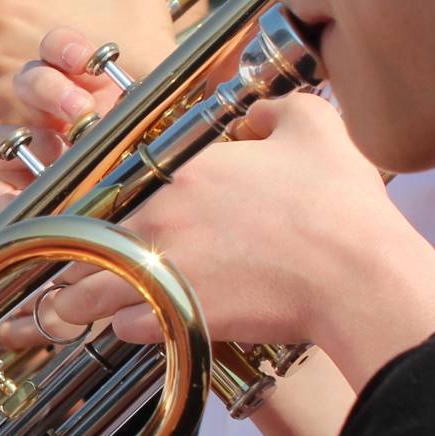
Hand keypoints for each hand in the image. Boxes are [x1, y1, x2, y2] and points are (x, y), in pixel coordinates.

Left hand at [0, 92, 434, 372]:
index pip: (102, 177)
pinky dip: (122, 325)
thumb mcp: (314, 127)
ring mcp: (161, 269)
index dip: (87, 196)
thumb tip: (253, 116)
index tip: (90, 209)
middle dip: (75, 250)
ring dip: (84, 295)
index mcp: (181, 170)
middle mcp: (158, 218)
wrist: (359, 277)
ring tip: (82, 301)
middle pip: (83, 237)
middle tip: (77, 259)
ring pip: (88, 289)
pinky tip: (133, 322)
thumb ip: (273, 109)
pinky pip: (122, 326)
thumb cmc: (340, 205)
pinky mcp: (176, 316)